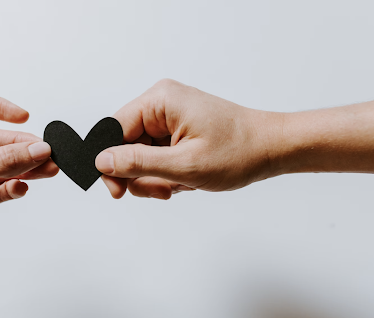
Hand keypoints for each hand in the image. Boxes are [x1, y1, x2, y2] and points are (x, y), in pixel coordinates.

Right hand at [95, 79, 281, 198]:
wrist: (272, 149)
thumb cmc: (239, 151)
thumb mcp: (184, 164)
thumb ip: (138, 163)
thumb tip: (101, 161)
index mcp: (160, 101)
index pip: (113, 130)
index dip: (111, 163)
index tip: (118, 191)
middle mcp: (161, 104)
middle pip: (126, 145)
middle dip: (141, 174)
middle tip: (163, 190)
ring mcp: (170, 117)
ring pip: (141, 155)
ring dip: (156, 177)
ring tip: (181, 184)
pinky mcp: (177, 129)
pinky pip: (156, 155)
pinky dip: (167, 173)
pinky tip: (186, 178)